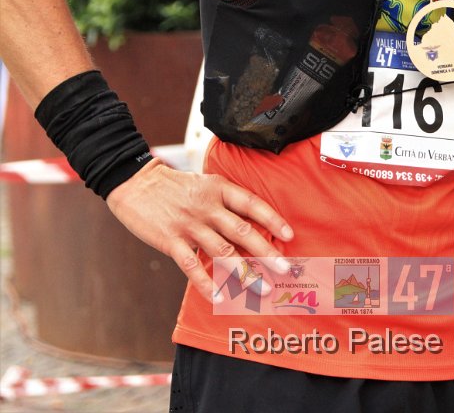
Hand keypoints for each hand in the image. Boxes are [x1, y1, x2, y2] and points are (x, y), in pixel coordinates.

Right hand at [107, 159, 293, 299]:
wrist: (135, 183)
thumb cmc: (172, 185)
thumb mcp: (202, 183)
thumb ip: (223, 200)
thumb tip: (248, 223)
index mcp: (217, 188)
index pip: (251, 204)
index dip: (272, 219)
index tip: (290, 235)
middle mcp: (207, 206)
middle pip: (242, 231)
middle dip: (266, 251)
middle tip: (285, 269)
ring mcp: (189, 224)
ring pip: (222, 251)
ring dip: (244, 272)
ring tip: (262, 288)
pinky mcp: (171, 240)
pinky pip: (192, 266)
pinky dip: (206, 283)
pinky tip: (219, 297)